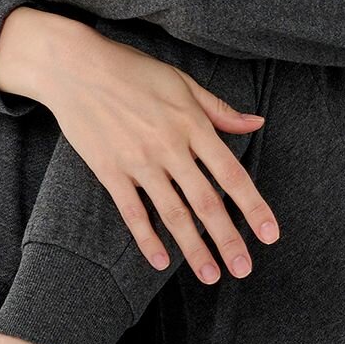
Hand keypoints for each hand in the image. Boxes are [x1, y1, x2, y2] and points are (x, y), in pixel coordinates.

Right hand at [30, 21, 280, 281]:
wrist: (74, 66)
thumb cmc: (132, 69)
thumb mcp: (182, 81)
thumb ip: (219, 109)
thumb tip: (256, 122)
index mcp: (192, 124)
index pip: (231, 174)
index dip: (253, 206)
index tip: (269, 234)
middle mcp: (170, 147)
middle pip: (206, 202)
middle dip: (228, 240)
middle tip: (244, 269)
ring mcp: (139, 161)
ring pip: (173, 214)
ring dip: (193, 249)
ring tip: (210, 276)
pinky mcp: (110, 171)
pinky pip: (132, 212)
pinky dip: (146, 238)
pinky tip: (160, 261)